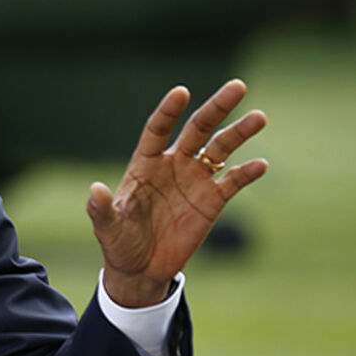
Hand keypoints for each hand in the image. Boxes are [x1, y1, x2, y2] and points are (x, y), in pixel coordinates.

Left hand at [88, 79, 268, 306]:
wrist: (141, 268)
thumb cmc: (119, 242)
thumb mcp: (107, 226)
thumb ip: (102, 208)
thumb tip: (95, 190)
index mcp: (145, 163)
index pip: (157, 129)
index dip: (168, 111)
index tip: (181, 92)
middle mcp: (173, 164)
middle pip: (197, 129)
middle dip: (216, 108)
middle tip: (238, 86)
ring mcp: (194, 180)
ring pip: (220, 149)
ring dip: (239, 133)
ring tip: (258, 117)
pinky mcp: (212, 201)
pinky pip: (233, 182)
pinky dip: (247, 172)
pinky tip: (260, 164)